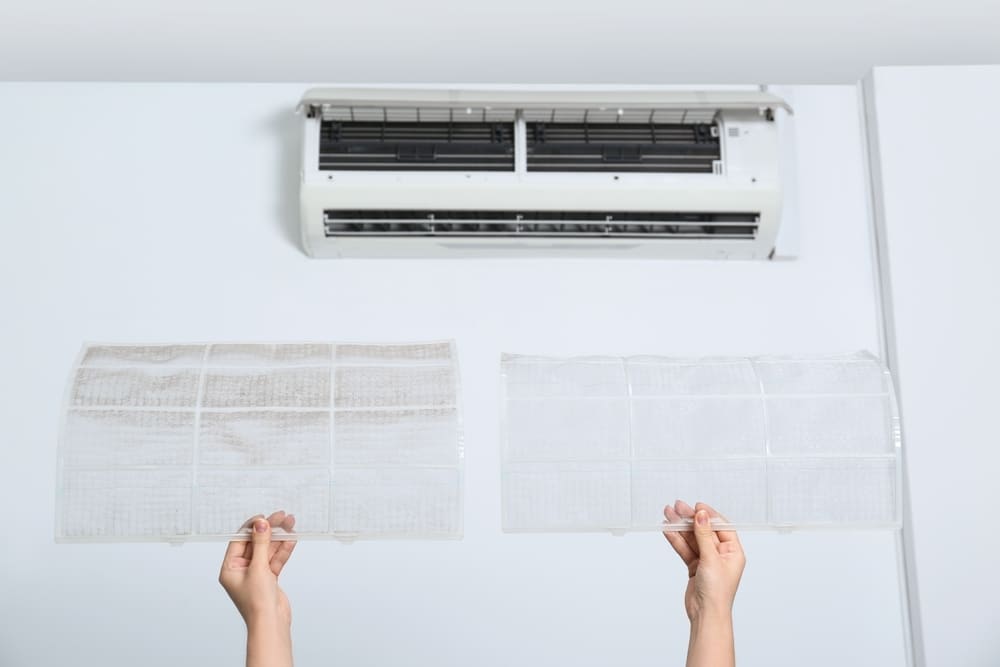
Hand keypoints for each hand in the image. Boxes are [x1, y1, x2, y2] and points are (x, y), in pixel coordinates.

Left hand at [219, 511, 296, 627]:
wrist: (271, 623)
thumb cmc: (257, 603)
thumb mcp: (258, 568)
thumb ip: (260, 544)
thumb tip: (260, 524)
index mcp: (229, 569)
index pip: (239, 541)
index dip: (252, 527)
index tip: (264, 517)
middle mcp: (241, 570)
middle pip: (255, 543)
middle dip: (269, 530)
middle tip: (281, 517)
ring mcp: (256, 574)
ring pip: (268, 550)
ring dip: (279, 537)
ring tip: (290, 524)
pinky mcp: (269, 578)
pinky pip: (276, 559)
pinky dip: (284, 550)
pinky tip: (291, 539)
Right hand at [662, 500, 744, 621]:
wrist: (706, 614)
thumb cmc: (717, 592)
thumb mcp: (711, 559)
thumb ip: (705, 535)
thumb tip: (702, 515)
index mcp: (733, 552)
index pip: (721, 527)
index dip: (709, 515)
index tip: (697, 506)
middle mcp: (721, 555)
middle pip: (704, 531)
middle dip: (690, 519)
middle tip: (677, 506)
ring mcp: (707, 561)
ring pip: (692, 539)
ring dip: (680, 528)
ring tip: (668, 515)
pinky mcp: (695, 567)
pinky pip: (685, 549)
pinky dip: (676, 540)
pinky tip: (668, 530)